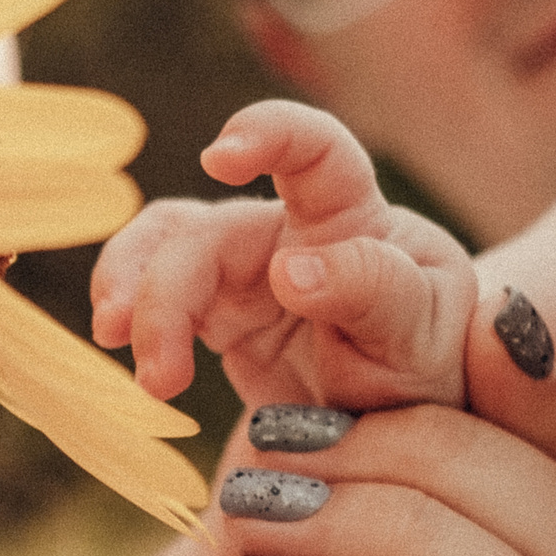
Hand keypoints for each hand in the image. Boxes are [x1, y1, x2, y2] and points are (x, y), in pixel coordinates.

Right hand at [92, 98, 476, 409]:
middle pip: (206, 229)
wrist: (395, 422)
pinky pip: (153, 294)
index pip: (313, 147)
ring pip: (163, 251)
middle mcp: (286, 227)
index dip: (266, 133)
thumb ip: (372, 292)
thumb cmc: (423, 362)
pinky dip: (132, 321)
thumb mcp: (422, 334)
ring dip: (133, 297)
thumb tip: (289, 269)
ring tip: (137, 367)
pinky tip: (136, 366)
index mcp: (351, 214)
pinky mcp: (212, 310)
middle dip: (167, 290)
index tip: (218, 160)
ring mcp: (242, 268)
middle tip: (160, 372)